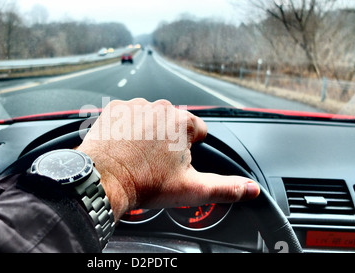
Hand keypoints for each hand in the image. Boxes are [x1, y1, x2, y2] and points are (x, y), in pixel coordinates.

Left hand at [77, 98, 259, 221]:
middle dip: (169, 140)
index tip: (176, 162)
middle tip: (156, 162)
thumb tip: (250, 189)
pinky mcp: (114, 109)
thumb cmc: (143, 183)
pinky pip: (127, 116)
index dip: (191, 149)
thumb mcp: (191, 190)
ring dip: (147, 132)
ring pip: (150, 119)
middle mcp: (159, 108)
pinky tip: (123, 146)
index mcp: (182, 123)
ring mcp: (134, 106)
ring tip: (138, 155)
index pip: (199, 131)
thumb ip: (226, 188)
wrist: (103, 180)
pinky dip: (127, 128)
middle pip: (173, 124)